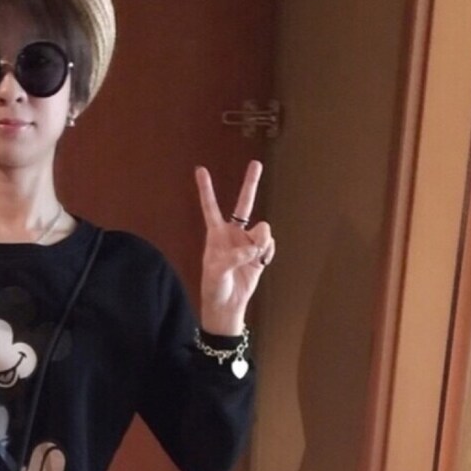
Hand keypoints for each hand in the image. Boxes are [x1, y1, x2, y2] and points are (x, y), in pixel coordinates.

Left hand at [195, 160, 274, 335]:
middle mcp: (233, 234)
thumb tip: (254, 246)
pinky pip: (269, 245)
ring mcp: (248, 243)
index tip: (200, 169)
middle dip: (251, 184)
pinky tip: (260, 262)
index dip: (206, 189)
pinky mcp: (260, 254)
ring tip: (255, 255)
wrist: (228, 306)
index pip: (211, 208)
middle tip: (256, 163)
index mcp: (216, 235)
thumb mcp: (217, 272)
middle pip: (243, 204)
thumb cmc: (215, 288)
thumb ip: (235, 256)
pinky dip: (267, 253)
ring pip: (262, 229)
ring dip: (261, 241)